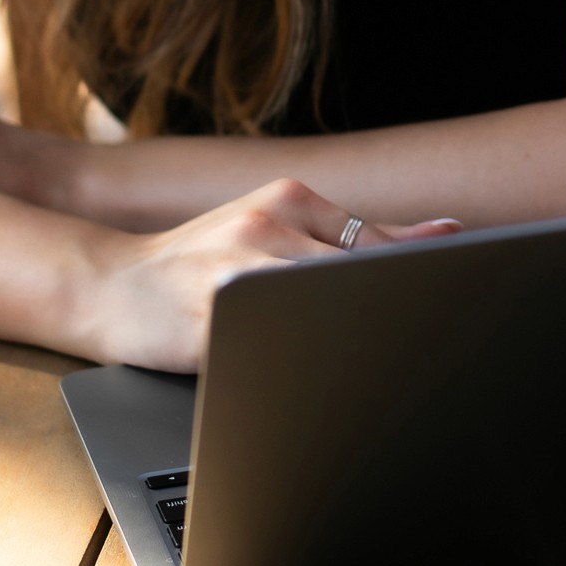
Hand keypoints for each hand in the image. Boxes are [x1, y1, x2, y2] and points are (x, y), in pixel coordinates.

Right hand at [87, 177, 461, 372]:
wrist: (108, 285)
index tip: (457, 292)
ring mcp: (242, 267)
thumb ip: (347, 234)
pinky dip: (310, 353)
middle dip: (397, 302)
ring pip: (328, 299)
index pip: (375, 240)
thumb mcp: (268, 226)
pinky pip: (279, 338)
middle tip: (438, 332)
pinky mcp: (216, 314)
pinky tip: (328, 368)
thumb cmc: (193, 263)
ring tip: (391, 355)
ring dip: (362, 328)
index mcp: (287, 197)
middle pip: (361, 268)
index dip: (420, 272)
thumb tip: (444, 231)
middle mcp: (269, 223)